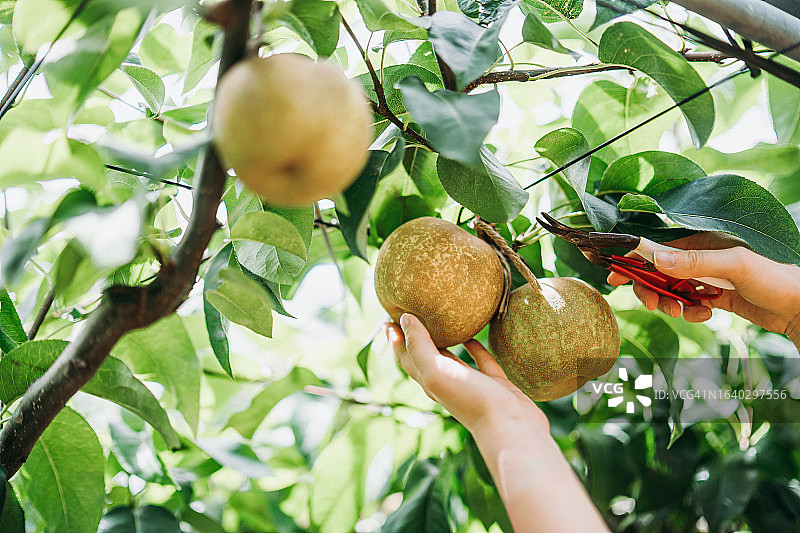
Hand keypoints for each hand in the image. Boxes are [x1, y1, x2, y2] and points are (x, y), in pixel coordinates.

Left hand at [386, 313, 609, 531]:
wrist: (511, 428)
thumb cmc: (471, 401)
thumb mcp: (437, 371)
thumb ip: (420, 346)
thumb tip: (404, 319)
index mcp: (429, 381)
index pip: (406, 356)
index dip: (395, 339)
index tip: (388, 318)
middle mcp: (447, 383)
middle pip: (424, 357)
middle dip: (414, 336)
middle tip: (409, 314)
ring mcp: (470, 384)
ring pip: (452, 358)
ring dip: (443, 341)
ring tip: (439, 319)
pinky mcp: (494, 383)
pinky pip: (481, 361)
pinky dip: (474, 347)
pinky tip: (473, 334)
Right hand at [607, 232, 799, 344]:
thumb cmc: (777, 277)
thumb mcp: (735, 265)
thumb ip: (695, 262)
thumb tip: (656, 260)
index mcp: (703, 239)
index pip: (659, 245)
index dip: (634, 259)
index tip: (616, 274)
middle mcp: (702, 255)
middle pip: (659, 271)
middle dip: (651, 289)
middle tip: (652, 305)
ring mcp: (707, 276)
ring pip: (671, 289)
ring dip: (671, 304)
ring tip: (685, 313)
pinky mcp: (715, 295)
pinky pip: (688, 302)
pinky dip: (690, 311)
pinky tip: (705, 314)